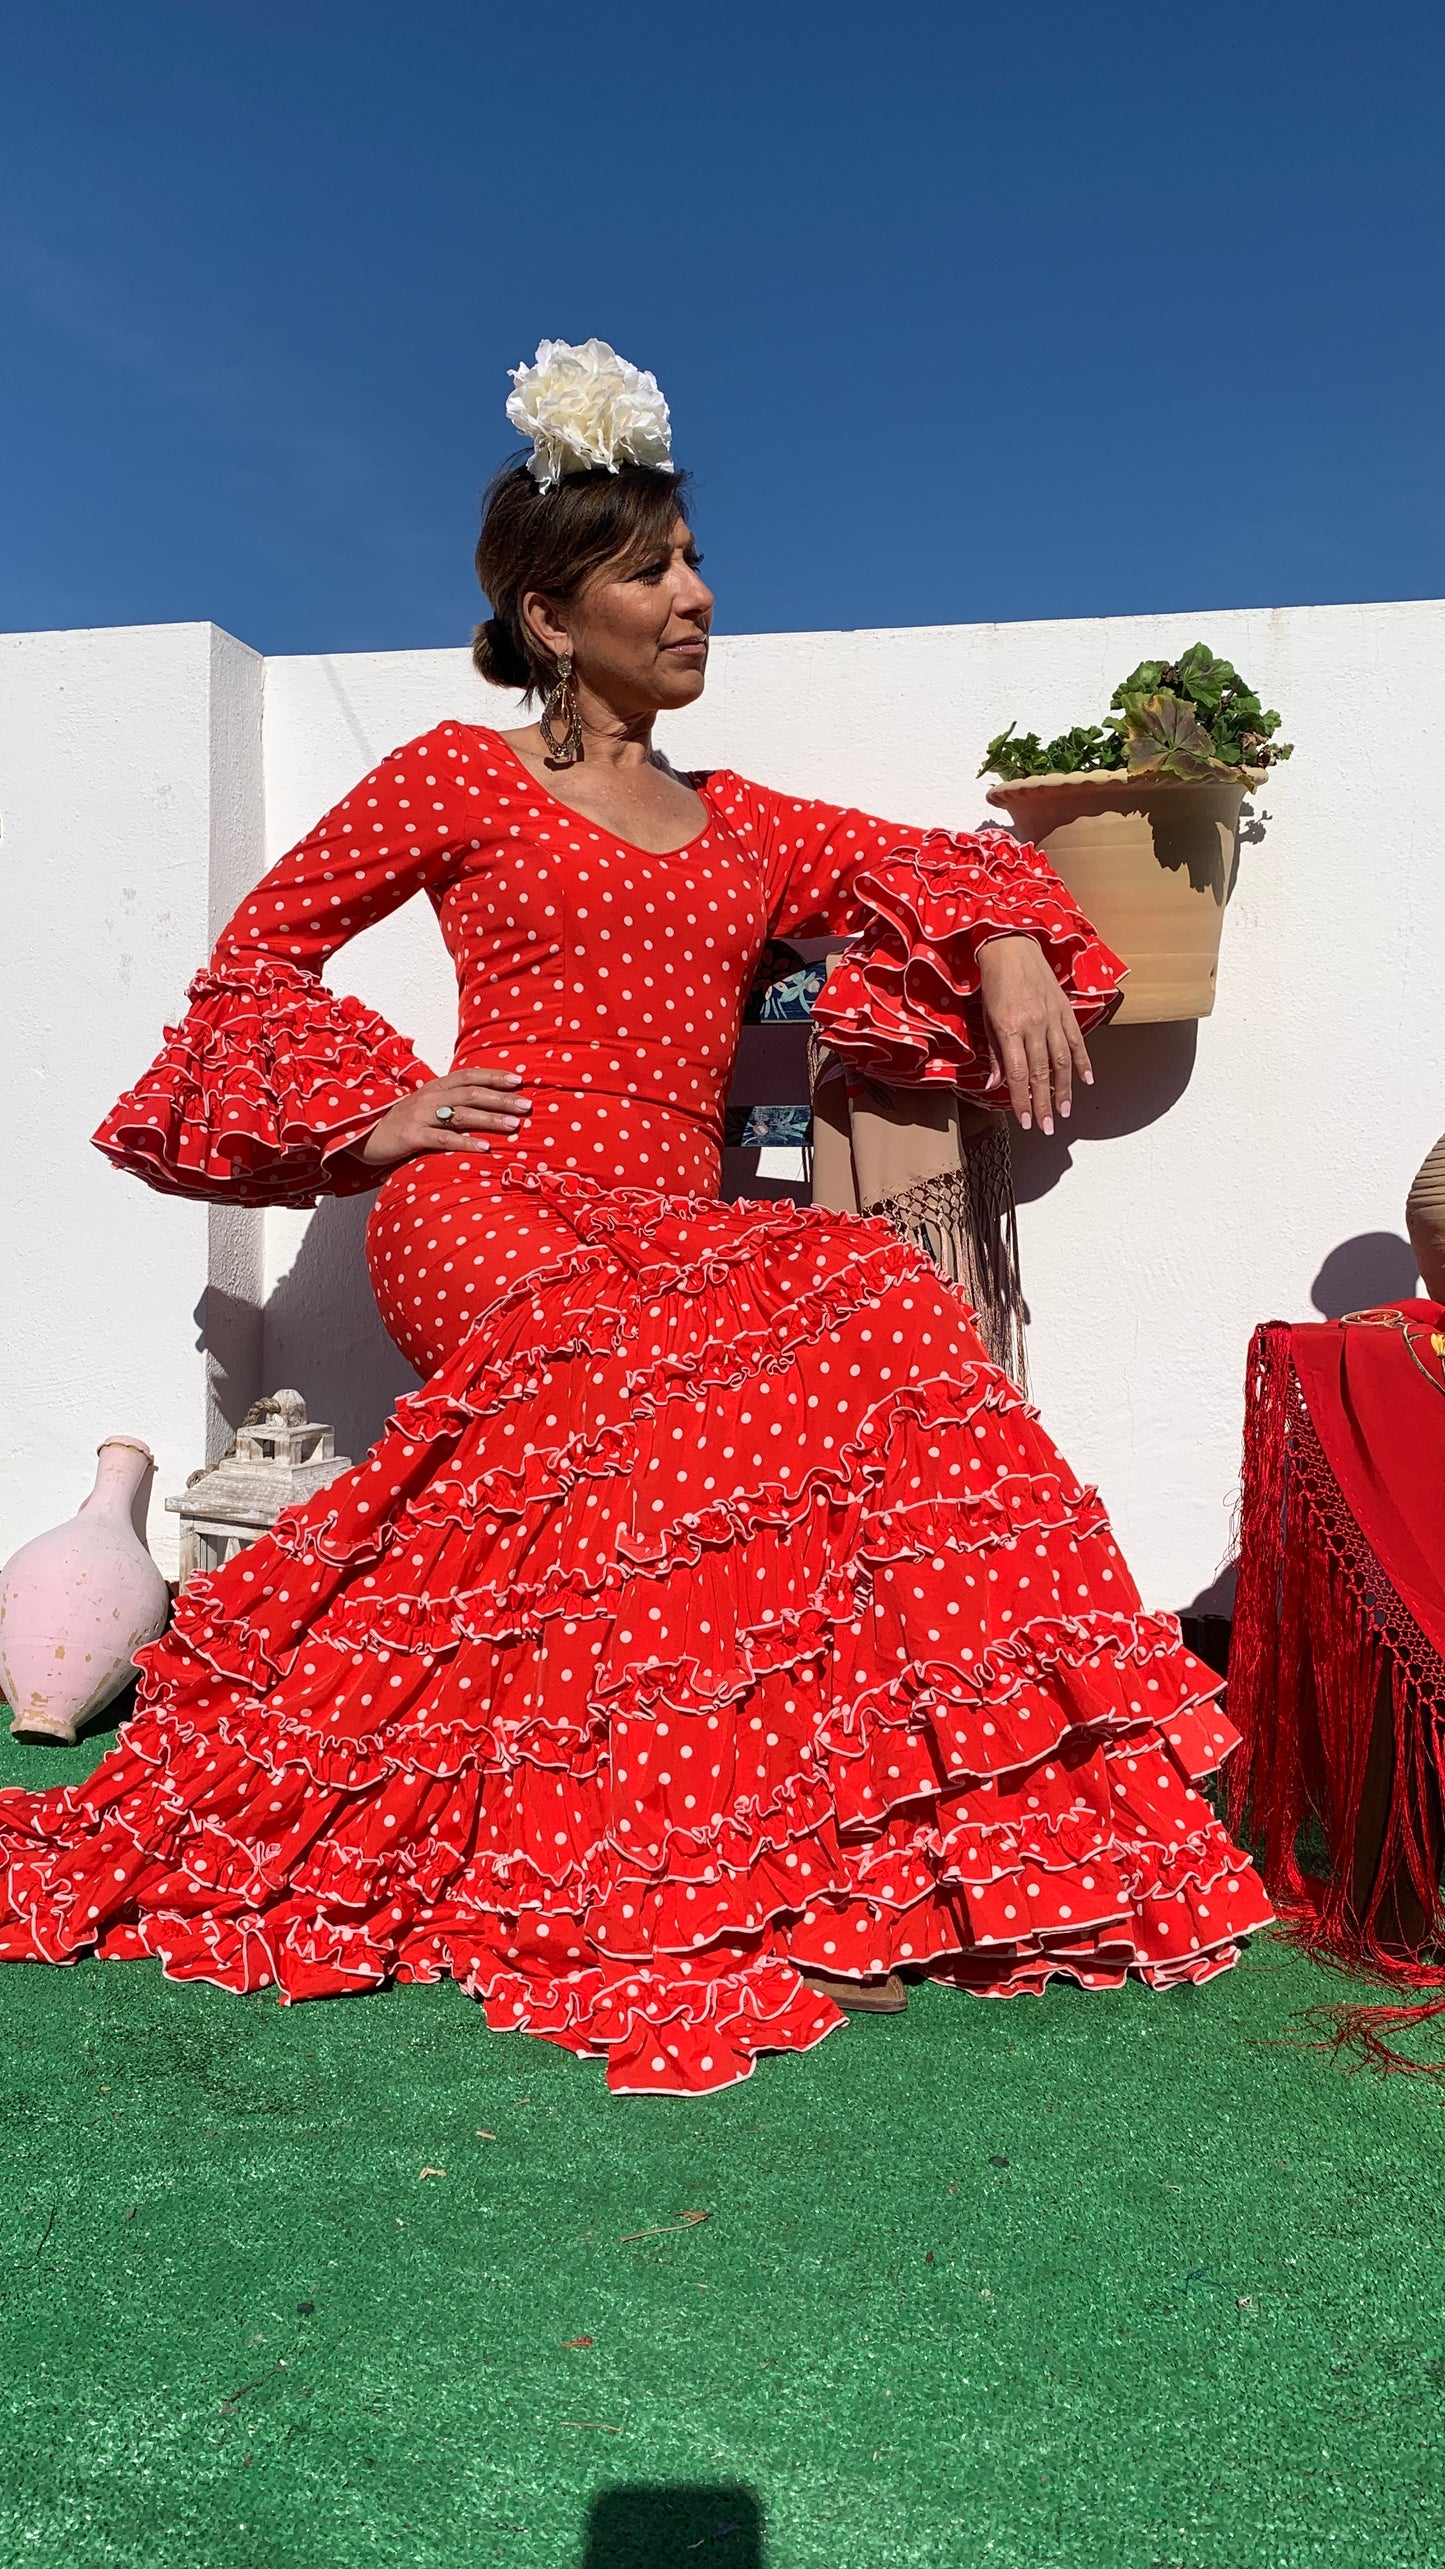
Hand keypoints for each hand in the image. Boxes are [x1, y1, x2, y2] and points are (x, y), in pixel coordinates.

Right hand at [357, 1070, 531, 1166]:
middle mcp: (429, 1097)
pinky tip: (485, 1148)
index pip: (469, 1075)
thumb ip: (450, 1102)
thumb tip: (484, 1104)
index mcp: (434, 1087)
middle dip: (501, 1099)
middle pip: (472, 1094)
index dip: (494, 1076)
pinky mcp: (411, 1136)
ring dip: (490, 1120)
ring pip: (461, 1114)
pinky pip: (443, 1139)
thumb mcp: (425, 1106)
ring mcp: (420, 1116)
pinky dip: (466, 1143)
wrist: (361, 1136)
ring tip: (514, 1126)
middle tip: (526, 1106)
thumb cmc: (400, 1123)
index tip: (519, 1080)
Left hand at [977, 935, 1092, 1132]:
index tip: (1026, 1120)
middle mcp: (1034, 1025)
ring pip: (1062, 1061)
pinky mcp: (1065, 1009)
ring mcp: (1052, 1017)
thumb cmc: (995, 982)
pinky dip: (1083, 1062)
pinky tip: (1086, 1080)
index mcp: (1010, 1027)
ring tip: (1064, 1111)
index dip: (1022, 1100)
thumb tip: (996, 1085)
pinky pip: (1076, 1040)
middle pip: (1041, 1072)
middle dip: (1044, 1103)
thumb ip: (995, 1053)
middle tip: (1046, 1127)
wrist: (1012, 945)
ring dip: (1064, 1089)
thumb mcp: (987, 1017)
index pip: (1018, 1074)